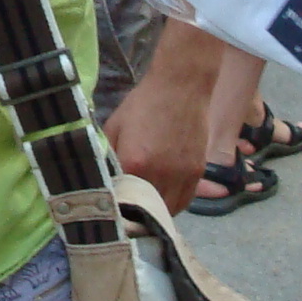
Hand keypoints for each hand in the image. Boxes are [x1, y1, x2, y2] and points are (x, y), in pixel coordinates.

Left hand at [101, 37, 220, 214]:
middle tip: (128, 211)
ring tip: (146, 209)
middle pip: (146, 209)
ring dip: (156, 212)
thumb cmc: (143, 104)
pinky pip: (186, 201)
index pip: (122, 199)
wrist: (180, 87)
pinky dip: (174, 205)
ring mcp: (182, 175)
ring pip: (168, 211)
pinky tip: (164, 201)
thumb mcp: (115, 126)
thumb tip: (104, 178)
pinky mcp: (198, 172)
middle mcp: (159, 174)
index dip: (116, 206)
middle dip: (136, 213)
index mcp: (134, 163)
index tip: (111, 208)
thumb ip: (107, 155)